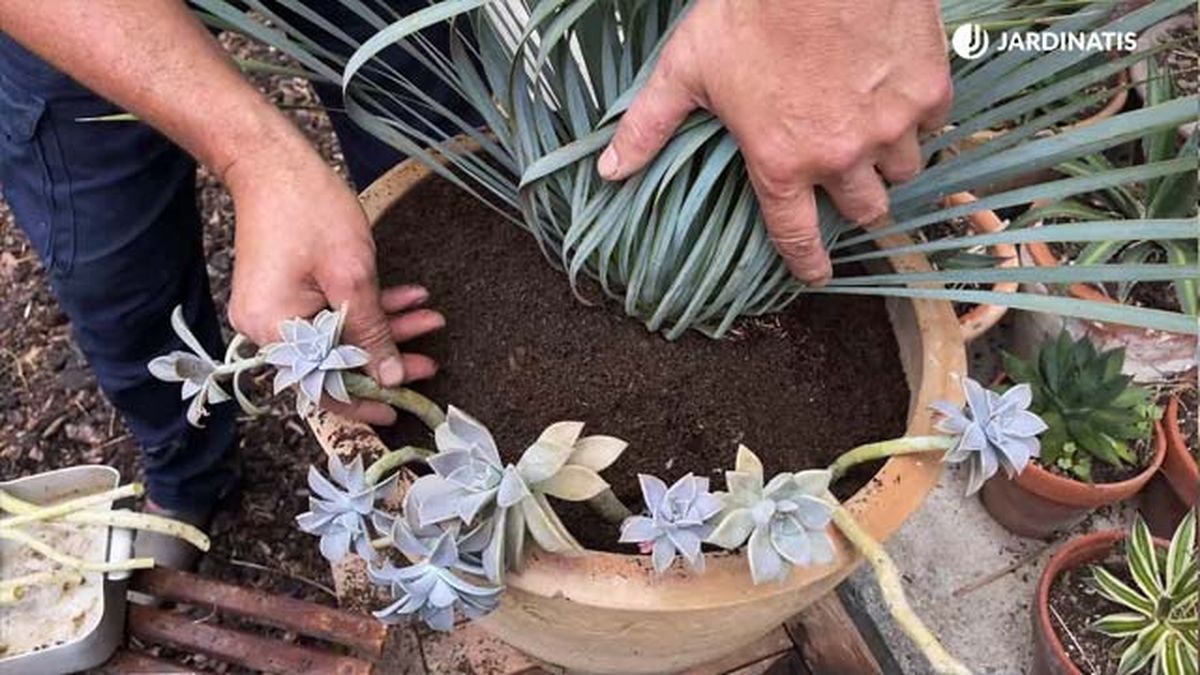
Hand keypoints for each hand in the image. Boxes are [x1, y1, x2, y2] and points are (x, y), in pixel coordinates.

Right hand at [225, 140, 442, 425]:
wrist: (272, 161)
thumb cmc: (309, 209)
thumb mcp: (353, 276)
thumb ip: (373, 332)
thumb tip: (390, 377)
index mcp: (275, 329)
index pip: (322, 386)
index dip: (364, 401)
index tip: (400, 408)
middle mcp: (267, 328)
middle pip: (333, 363)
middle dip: (386, 358)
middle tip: (430, 362)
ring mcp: (275, 310)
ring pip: (339, 335)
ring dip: (385, 328)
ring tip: (430, 320)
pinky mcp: (286, 293)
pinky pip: (331, 313)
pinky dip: (367, 308)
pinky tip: (408, 299)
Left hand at [597, 0, 951, 284]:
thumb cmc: (749, 7)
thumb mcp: (687, 67)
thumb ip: (650, 124)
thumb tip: (609, 170)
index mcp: (781, 160)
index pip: (798, 237)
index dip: (807, 263)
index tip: (815, 273)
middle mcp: (841, 155)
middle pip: (866, 210)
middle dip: (856, 205)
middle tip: (846, 187)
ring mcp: (891, 124)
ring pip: (902, 170)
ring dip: (886, 161)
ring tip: (870, 135)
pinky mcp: (928, 89)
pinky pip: (932, 123)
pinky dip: (916, 115)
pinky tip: (894, 93)